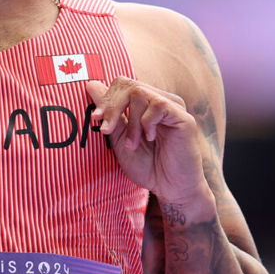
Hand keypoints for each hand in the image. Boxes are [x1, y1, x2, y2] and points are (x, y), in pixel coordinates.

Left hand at [85, 79, 213, 209]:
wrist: (171, 189)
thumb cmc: (148, 166)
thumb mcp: (120, 139)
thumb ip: (109, 114)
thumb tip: (91, 85)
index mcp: (146, 104)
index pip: (122, 84)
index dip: (106, 98)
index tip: (96, 119)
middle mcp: (160, 101)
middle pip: (129, 84)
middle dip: (112, 107)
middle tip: (107, 130)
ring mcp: (173, 107)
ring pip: (140, 94)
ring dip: (130, 122)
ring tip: (133, 144)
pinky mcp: (183, 117)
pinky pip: (158, 105)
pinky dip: (146, 123)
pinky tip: (150, 138)